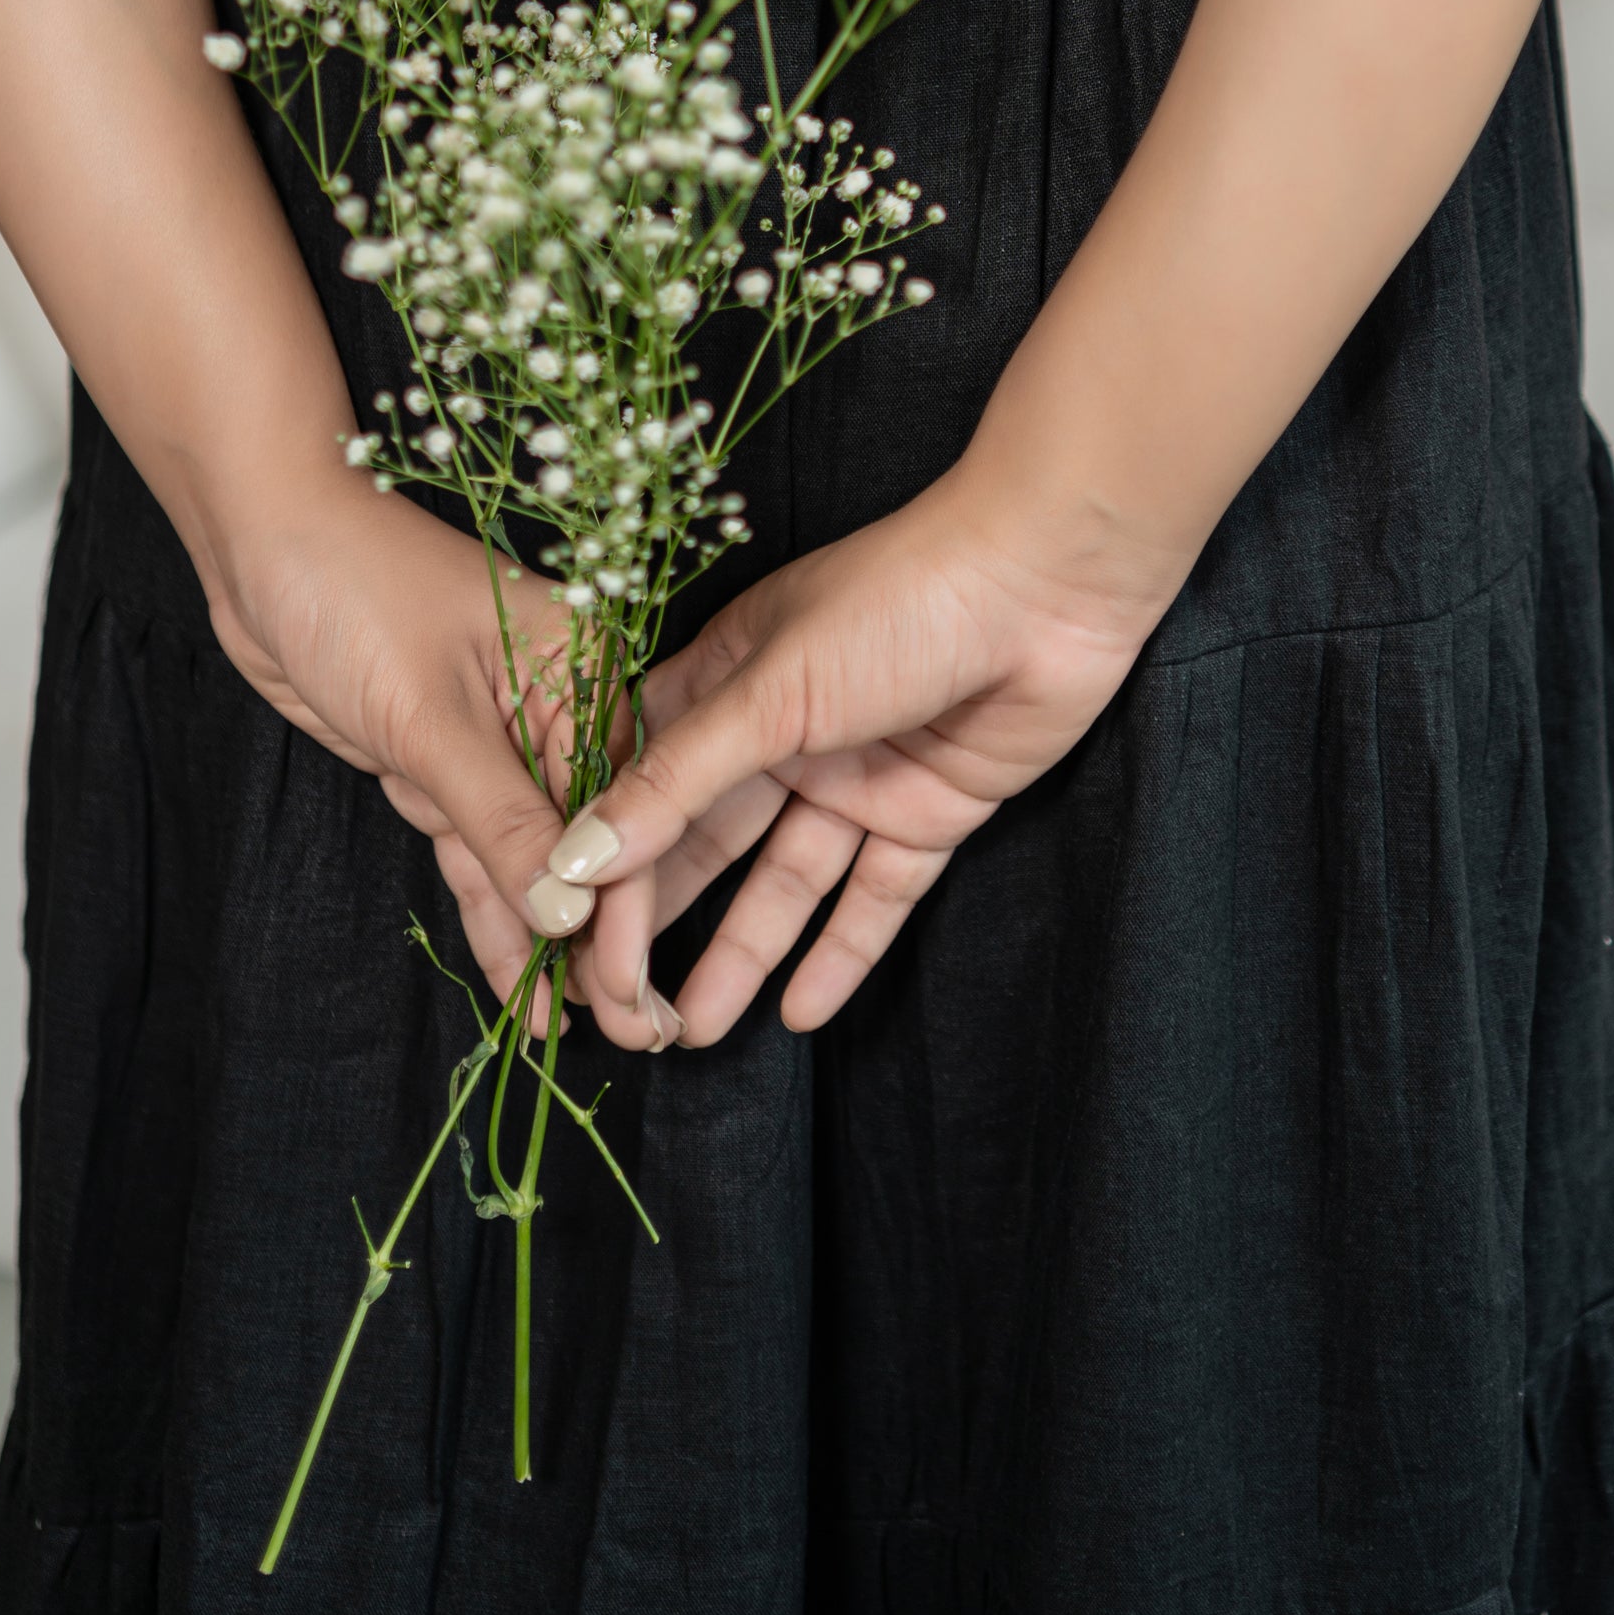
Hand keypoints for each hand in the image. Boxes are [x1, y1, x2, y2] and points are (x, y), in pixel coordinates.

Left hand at [207, 477, 584, 1026]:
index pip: (621, 809)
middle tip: (628, 1035)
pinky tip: (520, 981)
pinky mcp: (444, 759)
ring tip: (573, 1034)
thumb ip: (501, 818)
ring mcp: (500, 735)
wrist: (262, 539)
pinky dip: (495, 911)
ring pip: (533, 857)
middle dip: (600, 939)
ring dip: (547, 941)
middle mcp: (560, 702)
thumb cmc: (355, 592)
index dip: (626, 908)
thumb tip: (568, 914)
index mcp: (586, 667)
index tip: (634, 994)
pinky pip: (479, 849)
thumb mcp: (430, 714)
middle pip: (588, 840)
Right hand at [542, 467, 1178, 1051]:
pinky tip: (799, 1012)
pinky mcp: (928, 812)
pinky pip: (875, 897)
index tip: (565, 945)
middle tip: (624, 1017)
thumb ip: (676, 781)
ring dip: (741, 952)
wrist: (1047, 582)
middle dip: (662, 926)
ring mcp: (856, 775)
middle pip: (708, 844)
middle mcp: (783, 734)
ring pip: (785, 882)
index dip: (607, 867)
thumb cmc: (896, 602)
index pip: (644, 789)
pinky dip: (840, 953)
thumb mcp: (769, 691)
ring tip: (692, 1032)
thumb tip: (580, 860)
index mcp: (727, 682)